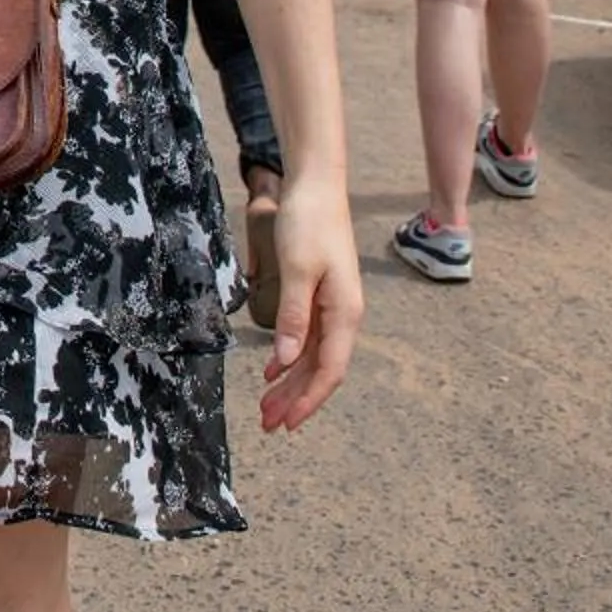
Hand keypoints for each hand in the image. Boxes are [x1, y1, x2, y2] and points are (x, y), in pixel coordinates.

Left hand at [258, 173, 360, 432]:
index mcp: (345, 313)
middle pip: (320, 369)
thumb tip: (287, 360)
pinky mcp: (319, 296)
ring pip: (312, 356)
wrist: (316, 186)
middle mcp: (343, 315)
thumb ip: (293, 316)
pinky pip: (306, 337)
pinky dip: (289, 357)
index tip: (287, 423)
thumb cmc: (309, 223)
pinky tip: (272, 372)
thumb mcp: (298, 270)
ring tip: (266, 406)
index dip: (309, 399)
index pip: (330, 369)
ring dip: (290, 383)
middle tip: (268, 424)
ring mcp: (332, 307)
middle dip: (295, 399)